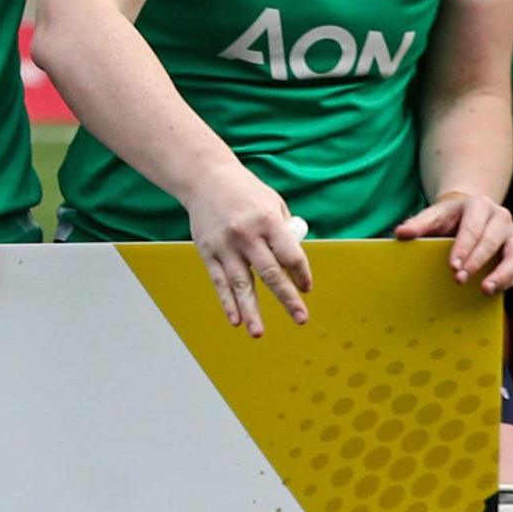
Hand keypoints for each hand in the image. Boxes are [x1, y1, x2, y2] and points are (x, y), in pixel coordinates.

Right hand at [181, 169, 310, 335]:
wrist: (205, 179)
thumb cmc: (245, 192)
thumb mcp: (273, 204)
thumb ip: (284, 232)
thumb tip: (293, 264)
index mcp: (268, 221)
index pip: (290, 255)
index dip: (302, 274)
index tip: (307, 288)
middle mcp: (246, 235)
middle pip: (270, 274)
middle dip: (287, 299)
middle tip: (301, 319)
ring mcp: (225, 245)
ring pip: (241, 284)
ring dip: (251, 310)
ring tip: (259, 333)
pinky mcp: (208, 252)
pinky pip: (220, 282)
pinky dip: (227, 302)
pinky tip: (235, 320)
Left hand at [395, 188, 512, 294]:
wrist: (470, 214)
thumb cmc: (448, 218)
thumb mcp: (434, 216)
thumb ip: (418, 224)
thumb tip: (400, 234)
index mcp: (479, 206)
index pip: (472, 228)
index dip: (463, 248)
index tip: (452, 267)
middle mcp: (501, 218)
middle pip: (492, 241)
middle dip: (476, 262)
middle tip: (459, 280)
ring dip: (503, 274)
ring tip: (486, 290)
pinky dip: (509, 280)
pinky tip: (494, 291)